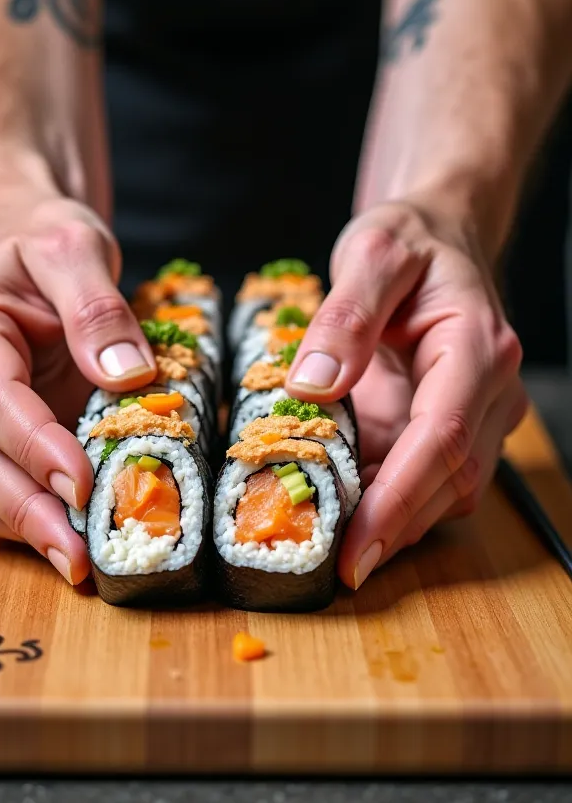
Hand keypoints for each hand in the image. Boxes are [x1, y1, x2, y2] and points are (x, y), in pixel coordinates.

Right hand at [0, 197, 155, 583]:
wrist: (17, 238)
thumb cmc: (42, 239)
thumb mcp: (76, 247)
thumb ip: (97, 306)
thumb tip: (126, 374)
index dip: (39, 451)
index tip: (86, 487)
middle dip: (31, 514)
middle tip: (81, 558)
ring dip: (23, 528)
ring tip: (78, 560)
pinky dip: (22, 517)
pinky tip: (66, 533)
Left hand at [285, 198, 526, 588]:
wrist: (439, 234)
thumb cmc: (410, 239)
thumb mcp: (370, 255)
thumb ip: (344, 316)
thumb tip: (312, 384)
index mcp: (477, 346)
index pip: (442, 438)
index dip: (399, 500)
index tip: (357, 549)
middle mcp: (490, 389)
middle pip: (450, 480)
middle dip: (393, 529)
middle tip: (331, 569)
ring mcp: (478, 412)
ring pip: (446, 491)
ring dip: (394, 524)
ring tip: (331, 550)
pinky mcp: (453, 423)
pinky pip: (429, 478)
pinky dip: (391, 503)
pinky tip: (346, 513)